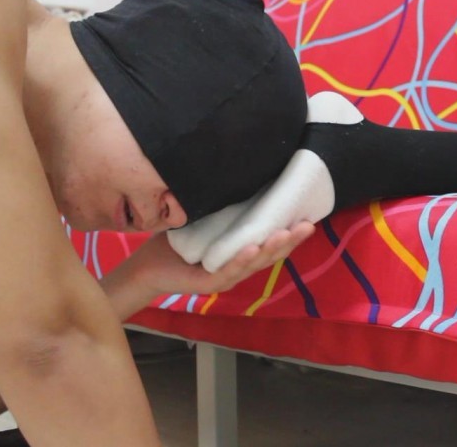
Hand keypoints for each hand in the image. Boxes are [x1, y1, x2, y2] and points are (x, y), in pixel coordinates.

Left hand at [126, 221, 314, 296]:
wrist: (147, 268)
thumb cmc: (178, 244)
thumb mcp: (205, 221)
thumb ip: (223, 207)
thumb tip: (239, 174)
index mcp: (242, 254)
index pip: (271, 243)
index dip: (291, 233)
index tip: (309, 216)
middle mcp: (239, 267)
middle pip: (271, 255)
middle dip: (291, 241)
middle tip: (308, 225)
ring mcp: (225, 276)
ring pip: (255, 264)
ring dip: (272, 249)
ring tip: (287, 233)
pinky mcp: (208, 282)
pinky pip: (228, 270)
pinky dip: (241, 259)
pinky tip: (252, 248)